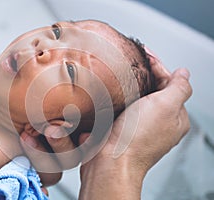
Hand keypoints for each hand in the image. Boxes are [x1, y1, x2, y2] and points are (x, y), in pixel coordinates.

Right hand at [78, 56, 191, 198]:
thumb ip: (179, 87)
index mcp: (175, 118)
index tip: (144, 54)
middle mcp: (158, 123)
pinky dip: (117, 98)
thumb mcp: (165, 106)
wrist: (109, 163)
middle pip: (153, 90)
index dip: (158, 66)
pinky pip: (121, 108)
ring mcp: (139, 127)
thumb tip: (184, 73)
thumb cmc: (135, 139)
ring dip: (128, 86)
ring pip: (136, 99)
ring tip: (119, 72)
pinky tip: (110, 93)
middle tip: (130, 61)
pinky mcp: (122, 130)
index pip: (170, 84)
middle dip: (143, 74)